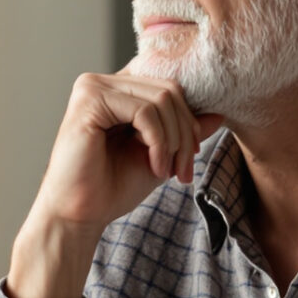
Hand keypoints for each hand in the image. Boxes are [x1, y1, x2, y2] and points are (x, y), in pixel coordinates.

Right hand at [10, 74, 223, 297]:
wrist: (79, 215)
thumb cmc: (110, 188)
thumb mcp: (159, 155)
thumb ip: (183, 132)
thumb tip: (218, 114)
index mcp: (114, 90)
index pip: (168, 86)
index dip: (188, 118)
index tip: (190, 156)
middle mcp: (101, 82)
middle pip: (169, 90)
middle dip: (185, 132)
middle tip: (183, 170)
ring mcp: (92, 88)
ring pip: (162, 99)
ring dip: (174, 141)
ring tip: (167, 171)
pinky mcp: (89, 102)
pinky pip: (145, 112)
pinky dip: (159, 142)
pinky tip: (154, 167)